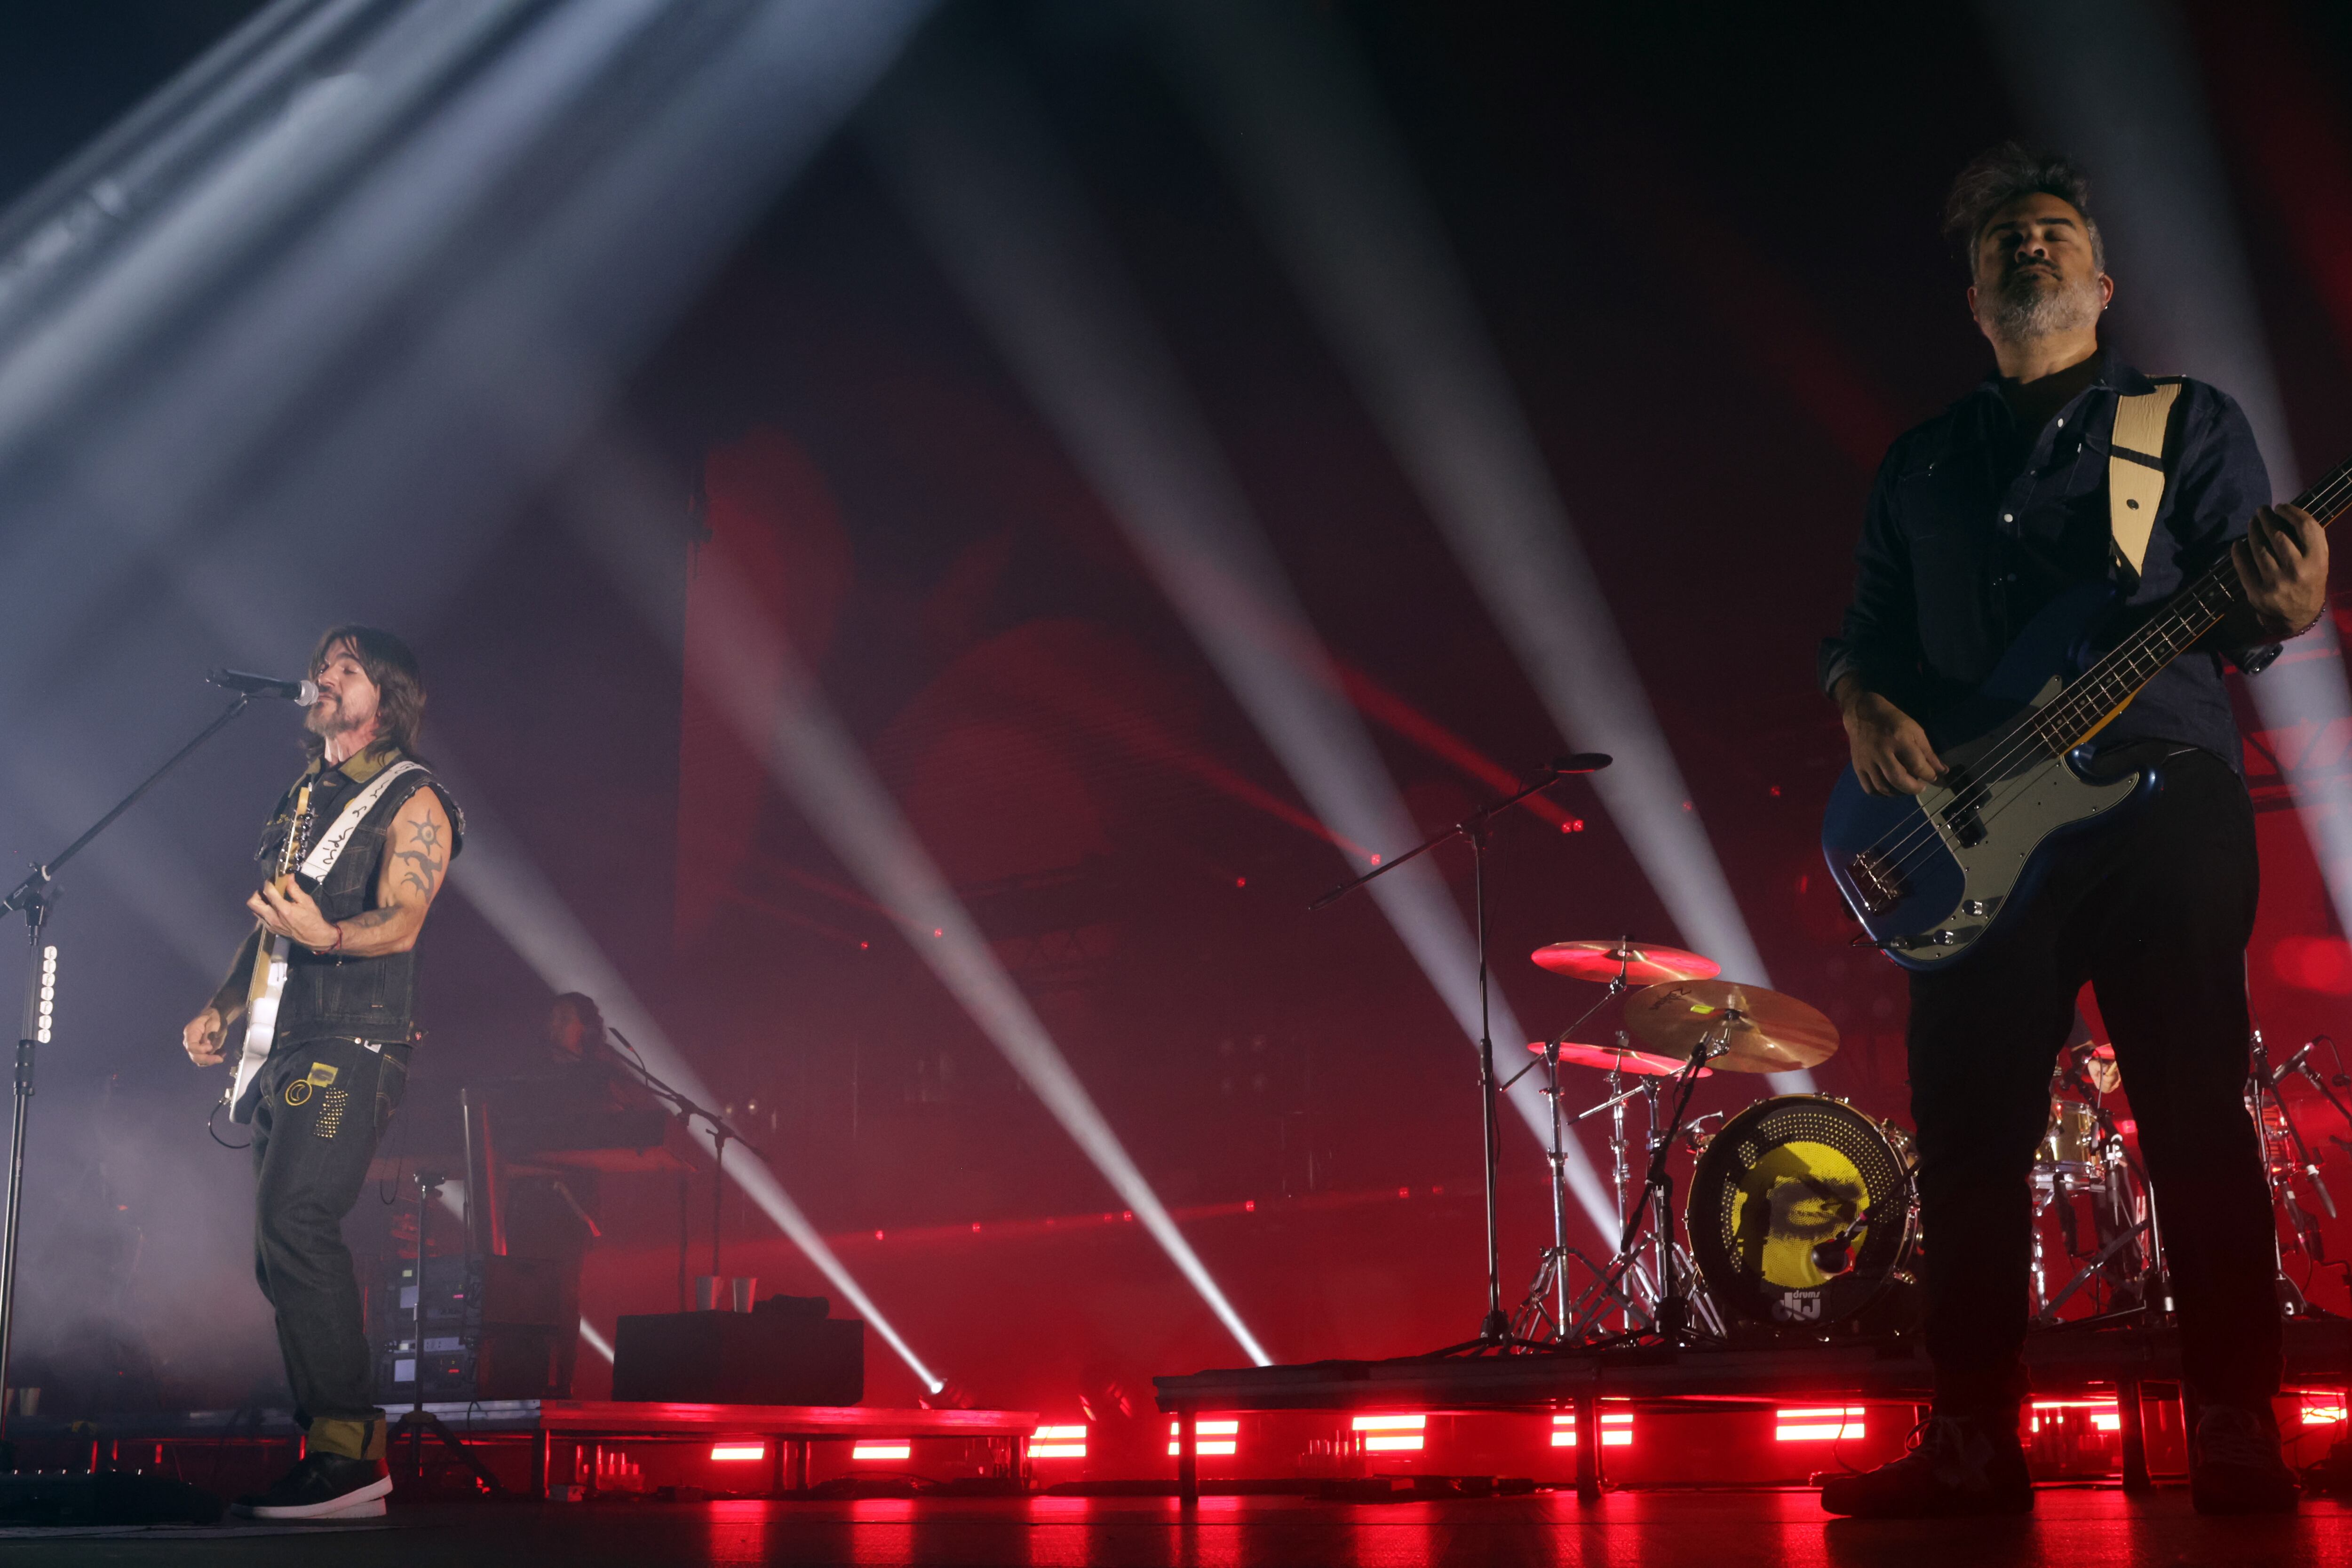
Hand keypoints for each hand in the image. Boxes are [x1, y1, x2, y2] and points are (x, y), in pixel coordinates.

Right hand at [183, 1006, 225, 1066]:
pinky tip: (220, 1056)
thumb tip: (206, 1043)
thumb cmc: (213, 1017)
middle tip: (219, 1058)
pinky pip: (203, 1060)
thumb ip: (209, 1032)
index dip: (200, 1049)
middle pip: (194, 1055)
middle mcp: (189, 1041)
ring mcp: (193, 1047)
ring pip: (198, 1060)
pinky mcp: (199, 1051)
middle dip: (206, 1059)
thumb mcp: (213, 1022)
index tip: (210, 1047)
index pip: (191, 1046)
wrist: (214, 1017)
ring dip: (210, 1061)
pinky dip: (211, 1060)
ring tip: (221, 1057)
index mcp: (190, 1032)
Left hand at [248, 877, 337, 949]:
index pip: (268, 892)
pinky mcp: (270, 929)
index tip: (273, 879)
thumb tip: (288, 876)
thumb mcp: (306, 901)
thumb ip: (294, 889)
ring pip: (254, 910)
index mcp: (283, 909)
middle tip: (267, 891)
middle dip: (258, 893)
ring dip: (259, 902)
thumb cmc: (312, 918)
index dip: (268, 882)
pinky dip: (264, 910)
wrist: (313, 937)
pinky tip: (274, 909)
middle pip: (253, 903)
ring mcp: (270, 924)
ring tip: (269, 899)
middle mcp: (273, 918)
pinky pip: (261, 917)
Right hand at [1841, 688, 1944, 796]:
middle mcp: (1881, 751)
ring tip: (1907, 787)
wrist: (1862, 713)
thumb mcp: (1915, 731)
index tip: (1933, 777)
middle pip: (1898, 779)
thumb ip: (1928, 753)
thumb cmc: (1892, 720)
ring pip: (1883, 787)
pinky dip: (1881, 794)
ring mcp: (1867, 760)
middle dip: (1914, 788)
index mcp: (1899, 739)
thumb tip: (1942, 772)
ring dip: (1899, 792)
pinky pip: (1869, 788)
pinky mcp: (1857, 766)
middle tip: (1921, 787)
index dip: (1929, 775)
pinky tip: (1890, 789)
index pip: (1917, 765)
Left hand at [2233, 503, 2328, 637]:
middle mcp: (2297, 571)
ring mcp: (2275, 582)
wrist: (2298, 616)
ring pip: (2259, 548)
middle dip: (2267, 519)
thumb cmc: (2309, 580)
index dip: (2291, 512)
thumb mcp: (2319, 561)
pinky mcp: (2257, 592)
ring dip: (2252, 531)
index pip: (2306, 526)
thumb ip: (2310, 539)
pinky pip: (2243, 565)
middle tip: (2261, 511)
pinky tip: (2238, 543)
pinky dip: (2238, 551)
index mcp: (2317, 561)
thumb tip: (2285, 512)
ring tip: (2252, 523)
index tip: (2280, 507)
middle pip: (2278, 534)